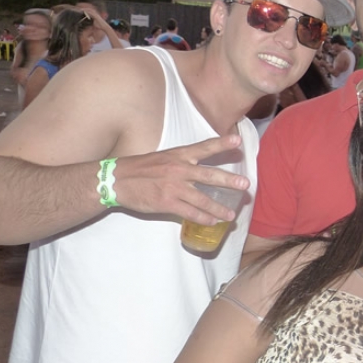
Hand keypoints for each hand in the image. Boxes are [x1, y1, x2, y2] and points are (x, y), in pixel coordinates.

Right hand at [112, 135, 248, 224]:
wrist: (116, 180)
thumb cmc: (140, 169)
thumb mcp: (163, 158)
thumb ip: (183, 162)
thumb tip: (201, 170)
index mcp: (179, 155)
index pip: (204, 147)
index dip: (221, 143)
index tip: (238, 141)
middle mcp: (179, 169)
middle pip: (210, 175)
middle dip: (229, 180)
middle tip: (245, 185)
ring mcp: (173, 187)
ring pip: (202, 198)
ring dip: (219, 208)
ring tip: (231, 214)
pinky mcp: (166, 202)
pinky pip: (189, 212)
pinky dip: (202, 217)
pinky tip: (212, 222)